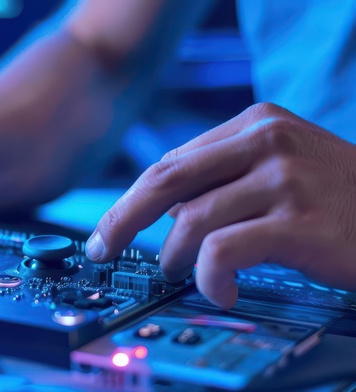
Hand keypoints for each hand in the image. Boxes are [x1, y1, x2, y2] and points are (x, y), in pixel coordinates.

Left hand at [86, 102, 355, 308]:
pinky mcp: (300, 221)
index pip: (172, 162)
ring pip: (192, 221)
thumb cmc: (341, 199)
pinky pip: (223, 251)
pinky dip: (211, 276)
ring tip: (186, 275)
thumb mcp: (283, 167)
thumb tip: (162, 212)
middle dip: (123, 221)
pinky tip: (223, 290)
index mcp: (256, 124)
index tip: (109, 230)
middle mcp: (267, 142)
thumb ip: (225, 177)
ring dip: (177, 258)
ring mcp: (284, 179)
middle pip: (166, 180)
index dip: (132, 200)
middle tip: (104, 251)